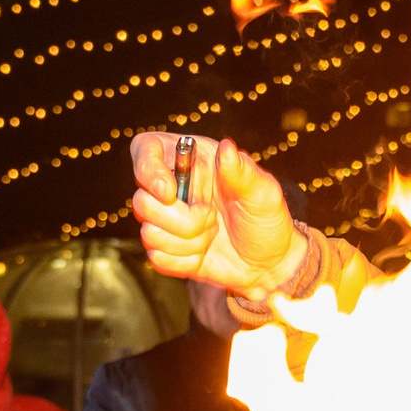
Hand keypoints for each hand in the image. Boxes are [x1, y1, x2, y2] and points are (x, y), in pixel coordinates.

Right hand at [129, 132, 303, 295]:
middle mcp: (172, 186)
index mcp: (192, 160)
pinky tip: (203, 253)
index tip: (169, 192)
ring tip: (211, 235)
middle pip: (142, 200)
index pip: (145, 148)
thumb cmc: (266, 219)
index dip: (147, 169)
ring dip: (187, 241)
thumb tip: (226, 148)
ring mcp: (165, 220)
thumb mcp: (263, 192)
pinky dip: (184, 260)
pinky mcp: (166, 249)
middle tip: (212, 218)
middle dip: (180, 219)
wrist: (268, 263)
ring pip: (149, 233)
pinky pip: (157, 257)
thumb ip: (243, 171)